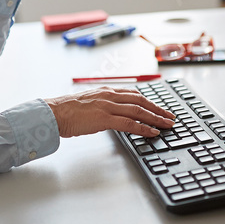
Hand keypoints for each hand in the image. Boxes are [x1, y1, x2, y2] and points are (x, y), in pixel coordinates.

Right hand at [45, 87, 175, 137]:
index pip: (134, 94)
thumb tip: (112, 113)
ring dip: (156, 118)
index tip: (159, 108)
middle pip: (141, 101)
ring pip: (138, 111)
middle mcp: (110, 95)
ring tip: (167, 125)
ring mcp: (108, 106)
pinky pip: (129, 123)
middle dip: (158, 109)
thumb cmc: (67, 110)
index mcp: (106, 91)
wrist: (54, 112)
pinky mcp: (105, 118)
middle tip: (170, 117)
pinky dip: (143, 128)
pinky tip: (152, 133)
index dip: (149, 101)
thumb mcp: (89, 103)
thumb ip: (102, 105)